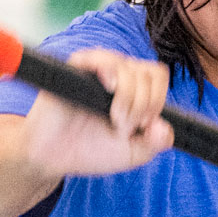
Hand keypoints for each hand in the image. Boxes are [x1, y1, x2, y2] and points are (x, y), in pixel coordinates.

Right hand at [21, 48, 172, 177]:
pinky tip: (109, 89)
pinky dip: (111, 72)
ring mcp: (95, 69)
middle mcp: (115, 74)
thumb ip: (155, 143)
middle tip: (124, 128)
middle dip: (143, 107)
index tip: (144, 126)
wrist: (52, 158)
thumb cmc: (90, 151)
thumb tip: (165, 128)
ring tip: (115, 122)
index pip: (157, 76)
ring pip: (129, 67)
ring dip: (130, 99)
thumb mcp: (132, 154)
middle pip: (148, 73)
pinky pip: (99, 58)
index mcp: (131, 87)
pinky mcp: (74, 69)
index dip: (158, 100)